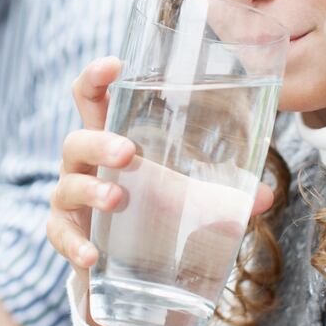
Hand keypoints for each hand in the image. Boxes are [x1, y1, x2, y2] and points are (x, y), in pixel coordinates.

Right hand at [45, 57, 275, 321]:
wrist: (124, 260)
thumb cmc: (150, 208)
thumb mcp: (185, 195)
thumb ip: (222, 194)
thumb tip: (265, 198)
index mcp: (109, 139)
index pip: (91, 98)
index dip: (96, 78)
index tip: (114, 65)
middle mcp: (83, 164)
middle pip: (77, 140)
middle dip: (99, 142)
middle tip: (127, 152)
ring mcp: (70, 197)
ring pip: (68, 185)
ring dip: (90, 189)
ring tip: (116, 198)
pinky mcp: (66, 234)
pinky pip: (60, 235)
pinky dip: (74, 244)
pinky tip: (91, 255)